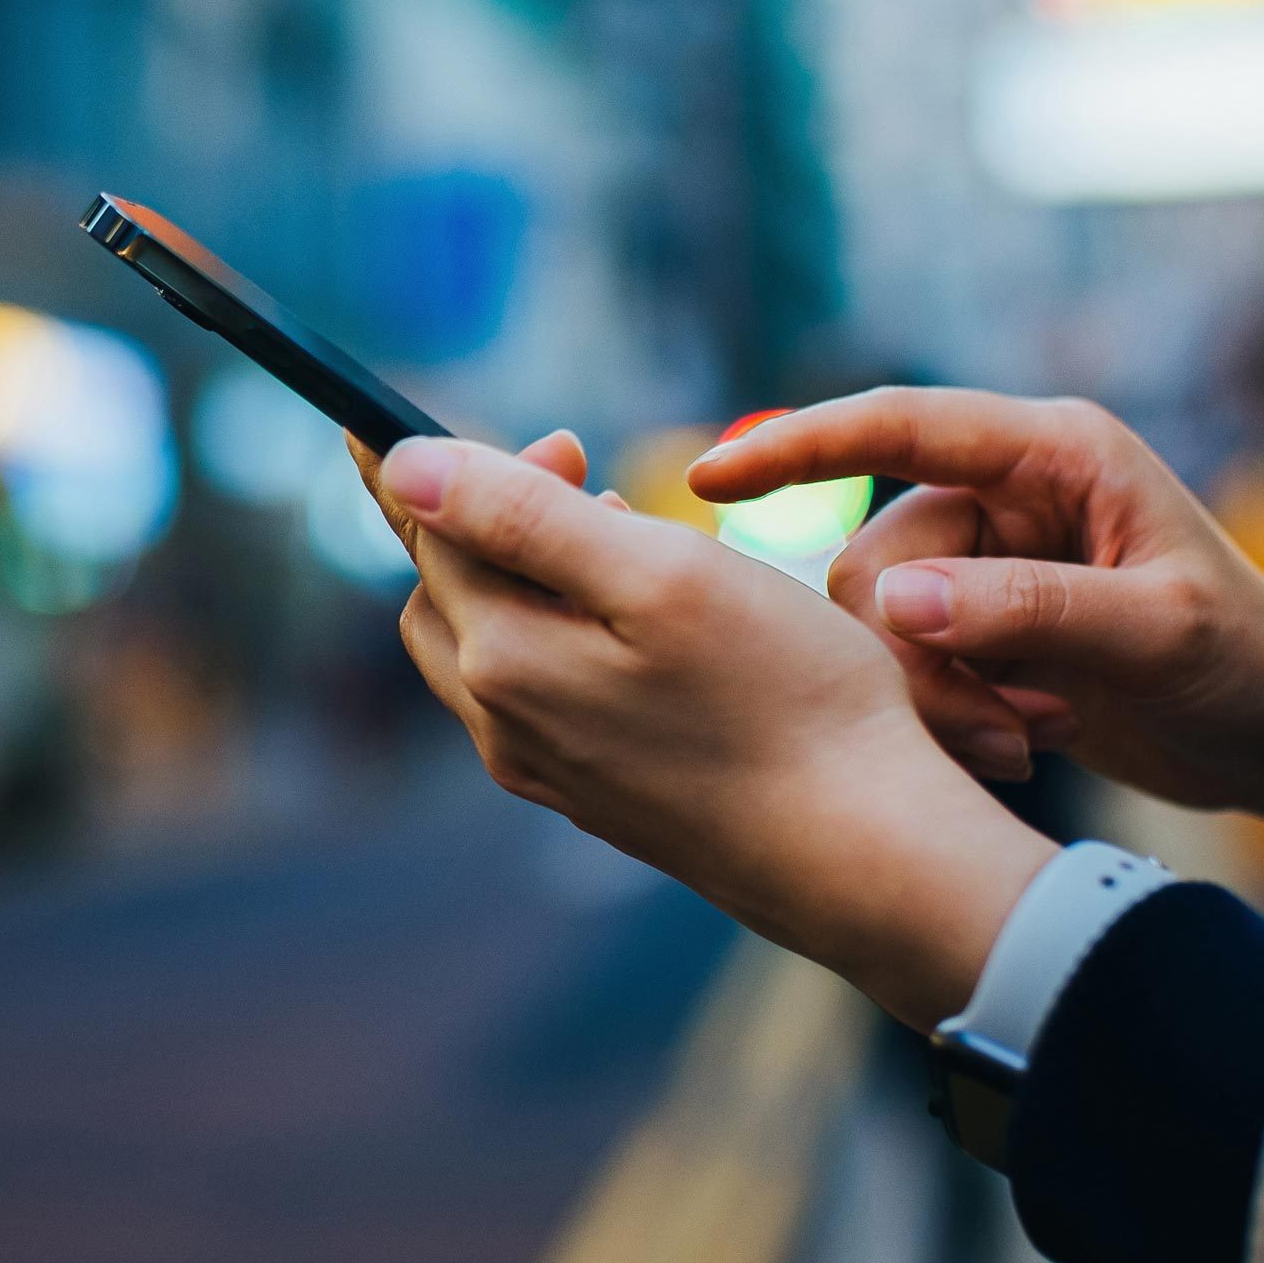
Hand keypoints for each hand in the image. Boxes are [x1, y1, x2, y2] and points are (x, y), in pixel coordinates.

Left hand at [352, 431, 1057, 1029]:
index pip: (427, 533)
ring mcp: (548, 770)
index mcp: (506, 660)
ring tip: (611, 528)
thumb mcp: (659, 573)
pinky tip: (634, 621)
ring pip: (486, 649)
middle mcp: (505, 725)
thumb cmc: (784, 699)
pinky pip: (536, 698)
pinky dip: (556, 635)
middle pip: (445, 593)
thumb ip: (522, 516)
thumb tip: (403, 466)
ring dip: (521, 577)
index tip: (408, 408)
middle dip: (483, 516)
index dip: (438, 460)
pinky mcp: (596, 796)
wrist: (860, 854)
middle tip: (576, 461)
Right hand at [690, 388, 1263, 876]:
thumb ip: (1028, 613)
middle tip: (1007, 727)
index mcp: (1053, 452)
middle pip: (874, 558)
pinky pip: (904, 668)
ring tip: (1029, 736)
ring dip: (937, 696)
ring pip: (878, 625)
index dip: (799, 443)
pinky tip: (1024, 741)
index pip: (898, 425)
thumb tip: (889, 605)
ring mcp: (987, 563)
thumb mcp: (1159, 636)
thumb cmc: (1251, 664)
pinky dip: (949, 715)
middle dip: (917, 655)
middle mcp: (1007, 494)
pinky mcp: (980, 626)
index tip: (713, 476)